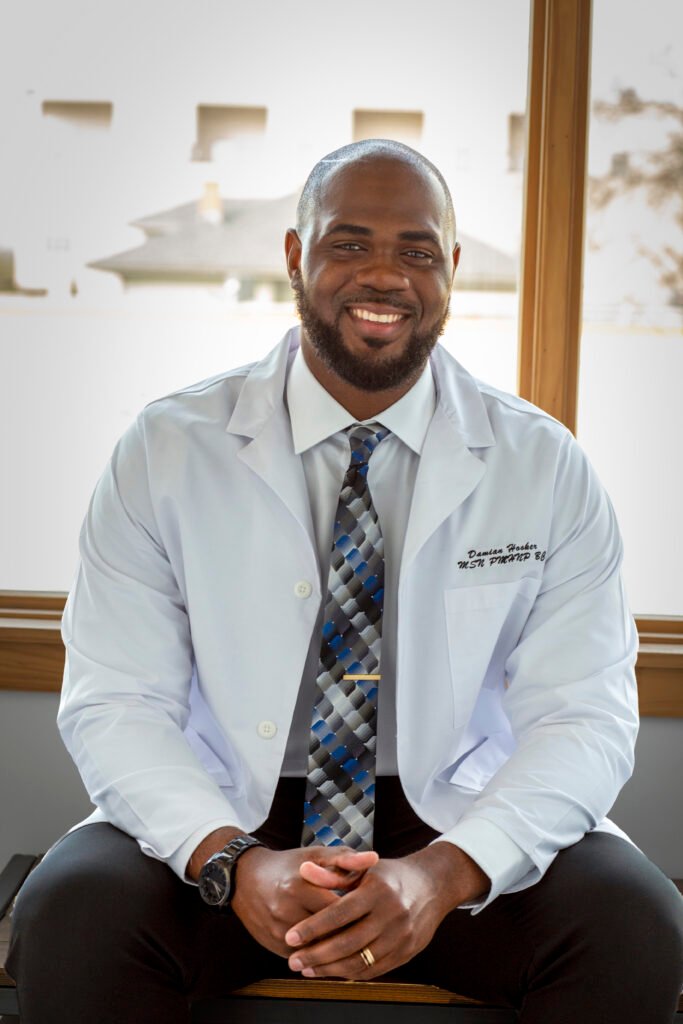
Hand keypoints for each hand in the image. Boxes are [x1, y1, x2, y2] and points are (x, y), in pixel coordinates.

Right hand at [231, 845, 378, 956]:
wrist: (244, 878)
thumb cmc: (287, 865)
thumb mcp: (315, 855)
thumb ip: (345, 858)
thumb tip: (375, 858)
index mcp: (300, 886)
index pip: (338, 909)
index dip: (359, 913)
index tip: (374, 913)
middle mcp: (286, 910)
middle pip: (329, 932)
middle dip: (352, 934)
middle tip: (372, 935)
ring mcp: (278, 930)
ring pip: (317, 949)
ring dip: (337, 950)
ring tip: (359, 946)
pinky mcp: (273, 944)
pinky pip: (303, 956)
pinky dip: (319, 956)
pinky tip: (336, 953)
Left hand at [285, 843, 488, 978]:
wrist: (431, 886)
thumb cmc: (390, 876)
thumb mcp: (363, 868)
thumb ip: (332, 874)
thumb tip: (303, 870)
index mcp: (377, 890)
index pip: (339, 914)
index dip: (312, 928)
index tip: (290, 937)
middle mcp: (391, 914)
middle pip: (347, 943)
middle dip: (316, 955)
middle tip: (293, 961)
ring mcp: (401, 936)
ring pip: (359, 961)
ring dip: (329, 970)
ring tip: (307, 969)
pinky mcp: (406, 953)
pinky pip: (373, 970)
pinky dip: (349, 974)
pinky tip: (331, 972)